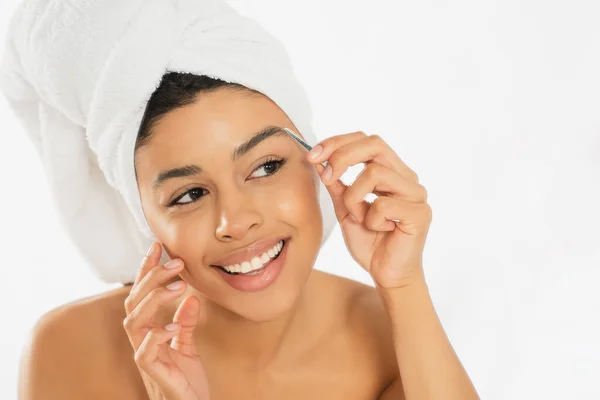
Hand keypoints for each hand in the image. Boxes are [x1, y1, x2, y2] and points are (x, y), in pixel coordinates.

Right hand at [123, 242, 209, 399]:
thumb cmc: (186, 381)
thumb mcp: (187, 346)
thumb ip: (185, 323)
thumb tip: (191, 297)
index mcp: (148, 331)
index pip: (141, 294)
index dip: (146, 270)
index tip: (157, 248)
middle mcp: (141, 341)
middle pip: (134, 302)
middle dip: (151, 277)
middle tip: (176, 262)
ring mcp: (145, 356)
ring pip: (133, 322)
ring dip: (153, 300)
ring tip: (177, 287)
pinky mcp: (154, 373)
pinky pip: (145, 352)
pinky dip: (157, 335)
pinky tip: (173, 326)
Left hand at [307, 131, 431, 288]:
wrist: (387, 274)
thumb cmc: (370, 241)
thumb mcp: (345, 207)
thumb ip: (336, 183)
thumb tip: (319, 158)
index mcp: (392, 171)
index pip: (367, 140)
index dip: (338, 142)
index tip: (313, 155)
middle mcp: (407, 177)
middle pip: (374, 144)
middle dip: (342, 156)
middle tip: (326, 176)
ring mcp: (416, 194)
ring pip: (373, 174)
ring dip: (354, 197)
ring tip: (359, 218)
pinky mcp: (420, 213)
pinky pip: (382, 204)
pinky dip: (370, 219)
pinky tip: (379, 230)